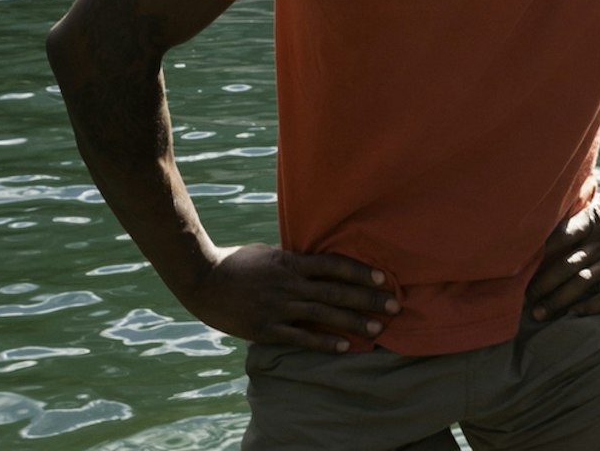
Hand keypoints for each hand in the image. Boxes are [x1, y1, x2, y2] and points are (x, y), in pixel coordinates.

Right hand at [182, 242, 398, 351]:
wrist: (205, 280)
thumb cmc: (237, 262)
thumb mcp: (268, 253)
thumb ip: (293, 259)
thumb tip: (315, 261)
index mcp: (291, 261)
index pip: (334, 265)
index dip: (360, 271)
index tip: (384, 277)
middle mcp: (290, 283)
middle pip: (336, 291)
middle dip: (367, 297)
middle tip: (395, 305)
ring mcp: (279, 307)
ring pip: (324, 315)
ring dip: (354, 321)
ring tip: (379, 327)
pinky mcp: (268, 329)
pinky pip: (302, 337)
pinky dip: (325, 343)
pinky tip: (346, 346)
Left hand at [525, 190, 599, 322]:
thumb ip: (588, 208)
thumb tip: (567, 208)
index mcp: (594, 219)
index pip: (558, 237)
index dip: (537, 255)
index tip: (520, 267)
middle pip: (564, 265)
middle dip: (541, 284)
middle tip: (523, 300)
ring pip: (580, 284)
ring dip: (557, 301)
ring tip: (539, 314)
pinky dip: (590, 307)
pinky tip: (574, 315)